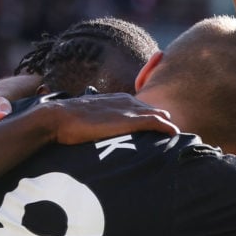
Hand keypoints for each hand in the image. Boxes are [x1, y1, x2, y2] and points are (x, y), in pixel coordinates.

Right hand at [40, 93, 177, 144]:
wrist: (58, 118)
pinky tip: (174, 133)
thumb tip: (96, 132)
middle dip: (163, 121)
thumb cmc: (68, 120)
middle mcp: (126, 101)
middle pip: (153, 110)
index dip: (152, 117)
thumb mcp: (88, 116)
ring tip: (177, 136)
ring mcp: (128, 109)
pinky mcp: (128, 119)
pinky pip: (154, 122)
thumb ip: (98, 121)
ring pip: (157, 115)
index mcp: (117, 99)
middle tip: (172, 135)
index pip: (141, 107)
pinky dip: (166, 127)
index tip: (159, 129)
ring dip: (167, 125)